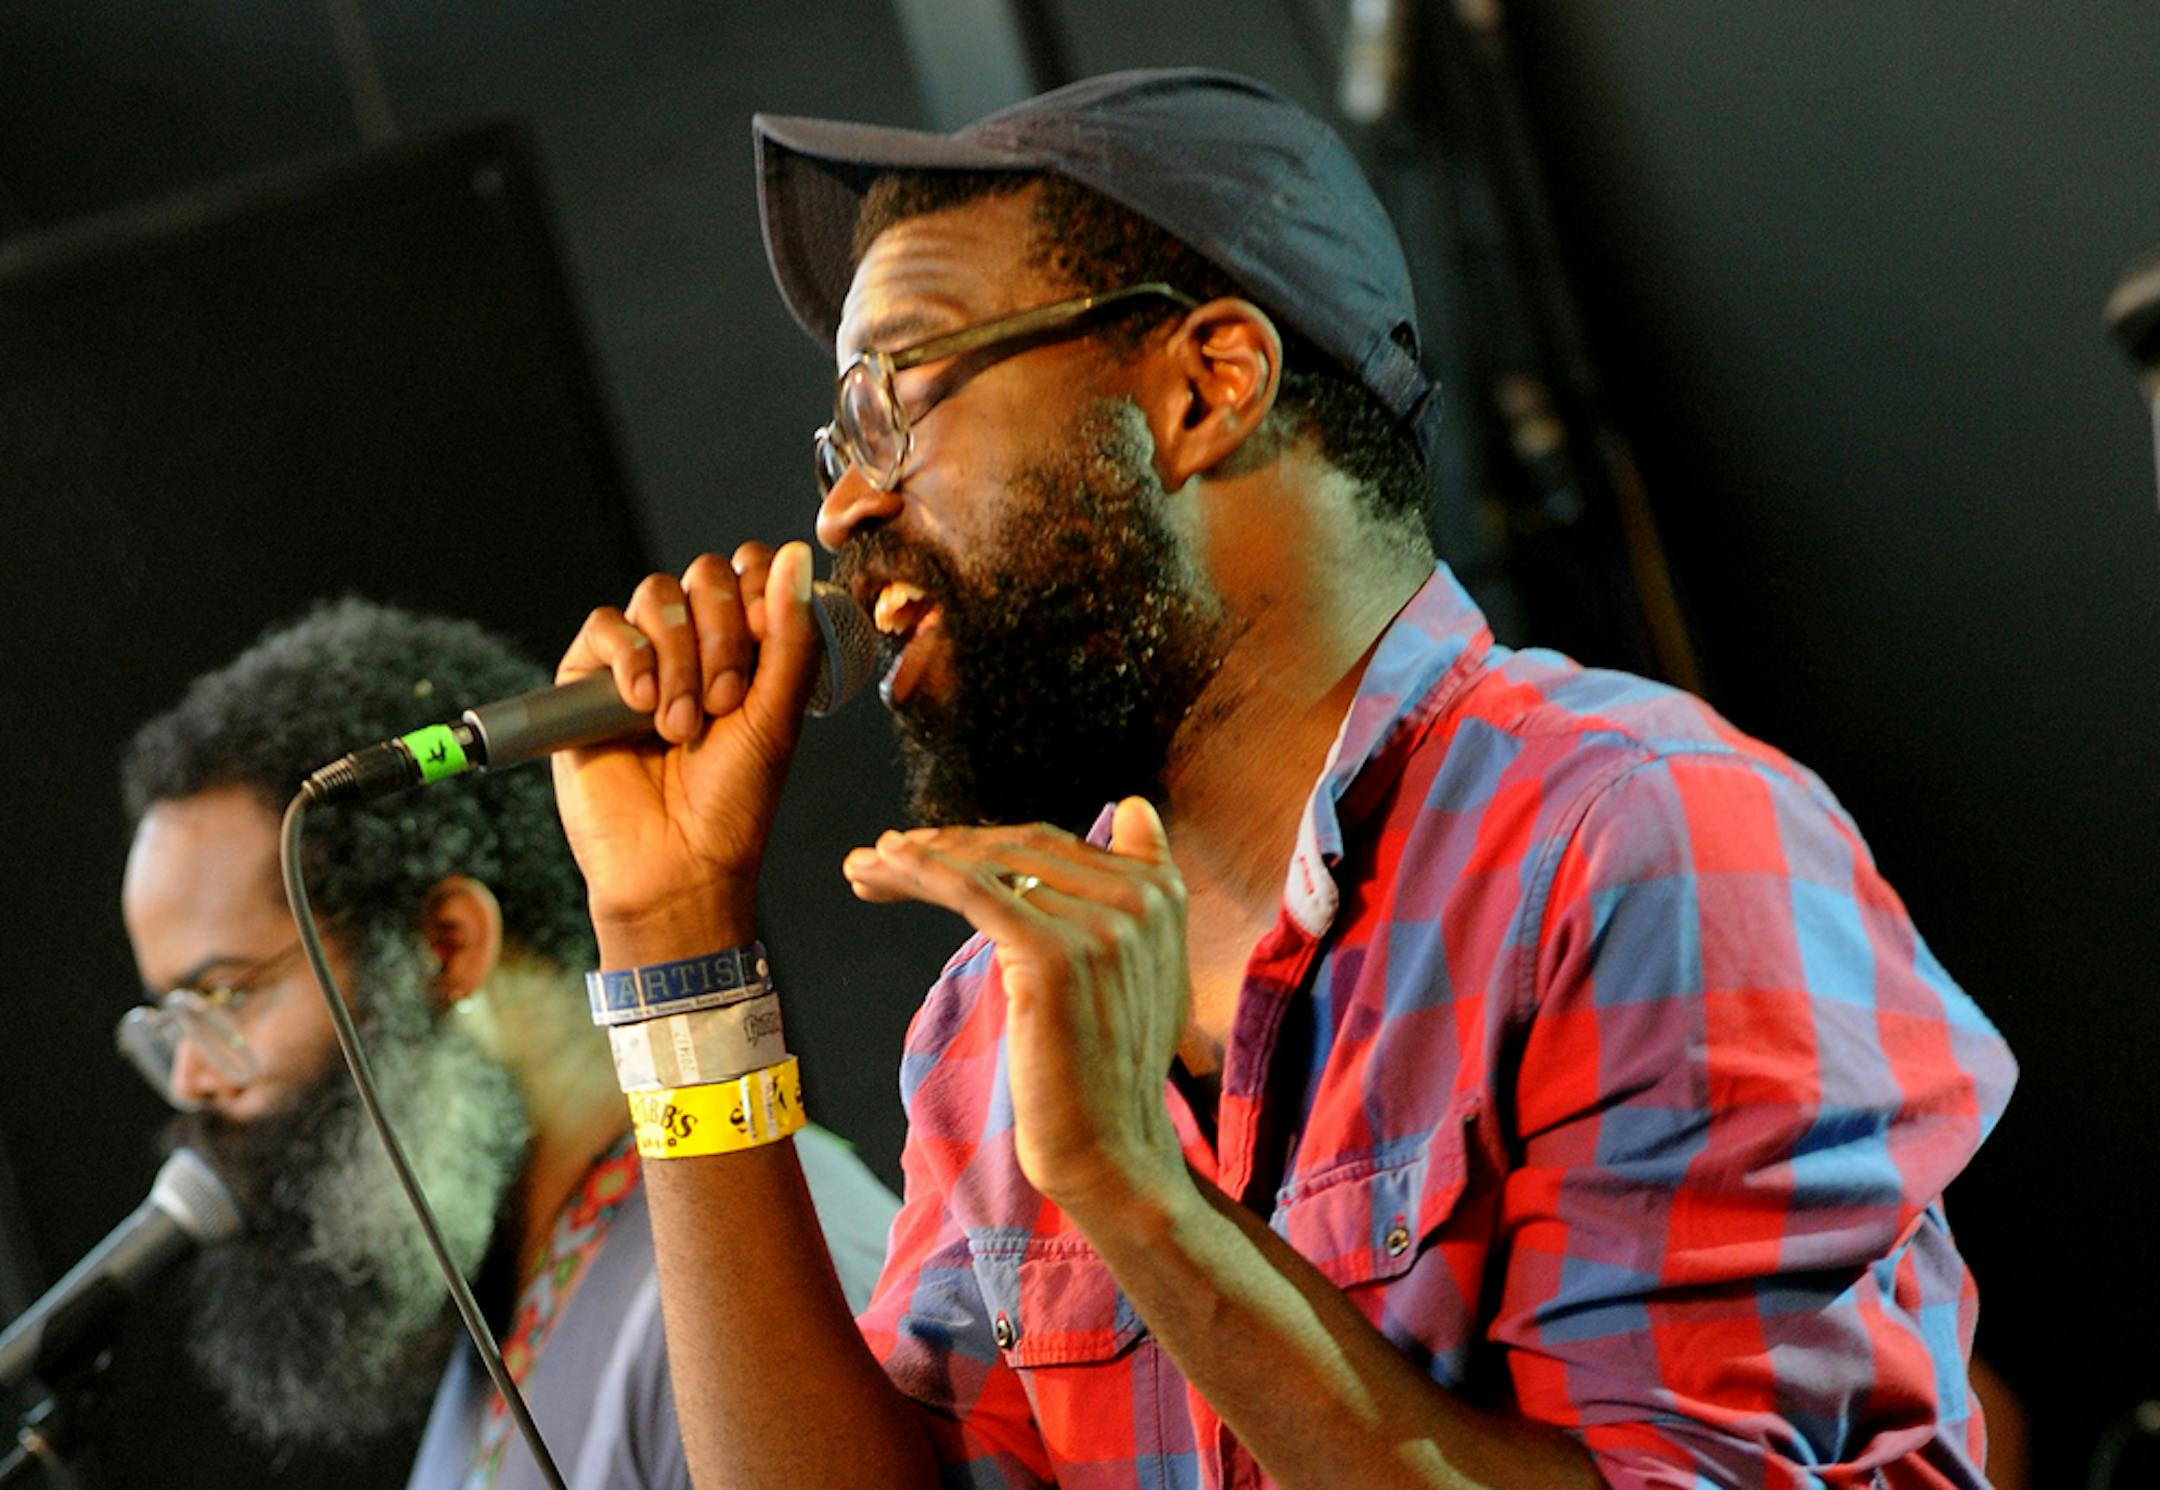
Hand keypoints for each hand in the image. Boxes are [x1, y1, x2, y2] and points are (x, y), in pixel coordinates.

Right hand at [552, 542, 821, 950]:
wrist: (677, 861)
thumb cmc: (734, 799)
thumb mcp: (778, 714)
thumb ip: (790, 633)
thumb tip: (797, 551)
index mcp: (748, 648)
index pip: (752, 570)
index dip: (761, 590)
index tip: (766, 643)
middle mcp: (693, 646)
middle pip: (704, 576)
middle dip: (722, 634)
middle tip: (727, 701)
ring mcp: (639, 660)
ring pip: (657, 596)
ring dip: (679, 657)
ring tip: (683, 724)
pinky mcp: (587, 680)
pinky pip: (607, 627)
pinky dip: (630, 658)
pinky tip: (641, 705)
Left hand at [842, 798, 1193, 1217]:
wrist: (1113, 1152)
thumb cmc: (1107, 1069)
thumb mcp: (1139, 966)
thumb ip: (1139, 885)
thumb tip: (1132, 805)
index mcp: (1161, 893)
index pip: (1049, 844)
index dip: (980, 841)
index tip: (923, 850)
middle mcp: (1139, 899)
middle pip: (1017, 848)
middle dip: (940, 847)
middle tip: (880, 858)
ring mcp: (1099, 926)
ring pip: (988, 867)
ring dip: (915, 860)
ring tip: (865, 867)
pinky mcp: (1054, 955)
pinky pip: (975, 892)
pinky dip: (923, 873)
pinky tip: (885, 869)